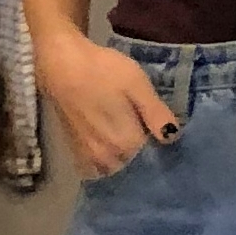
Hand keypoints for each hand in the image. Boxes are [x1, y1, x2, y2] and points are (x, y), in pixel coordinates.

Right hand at [36, 31, 176, 178]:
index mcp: (125, 142)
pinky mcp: (74, 151)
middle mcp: (107, 157)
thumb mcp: (137, 85)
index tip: (159, 123)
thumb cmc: (104, 71)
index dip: (158, 137)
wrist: (63, 66)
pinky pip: (95, 168)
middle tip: (144, 125)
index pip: (153, 152)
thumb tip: (173, 137)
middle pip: (133, 162)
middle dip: (142, 151)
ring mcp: (88, 157)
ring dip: (123, 158)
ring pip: (115, 167)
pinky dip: (105, 160)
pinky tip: (110, 141)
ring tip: (128, 132)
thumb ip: (155, 113)